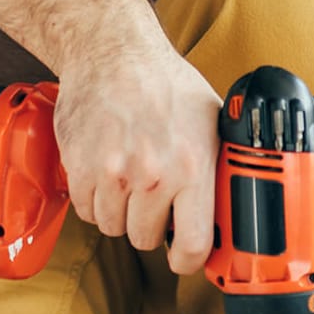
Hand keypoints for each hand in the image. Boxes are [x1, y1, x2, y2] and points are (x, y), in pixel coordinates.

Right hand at [53, 41, 221, 273]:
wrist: (112, 52)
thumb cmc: (165, 84)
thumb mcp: (212, 120)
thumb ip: (220, 166)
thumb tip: (234, 205)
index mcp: (192, 167)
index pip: (192, 245)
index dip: (189, 261)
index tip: (185, 258)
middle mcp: (152, 175)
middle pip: (146, 239)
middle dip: (151, 226)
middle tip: (154, 201)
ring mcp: (112, 173)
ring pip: (113, 227)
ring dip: (121, 213)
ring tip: (130, 180)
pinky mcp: (80, 168)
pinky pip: (86, 211)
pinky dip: (95, 200)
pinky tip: (107, 174)